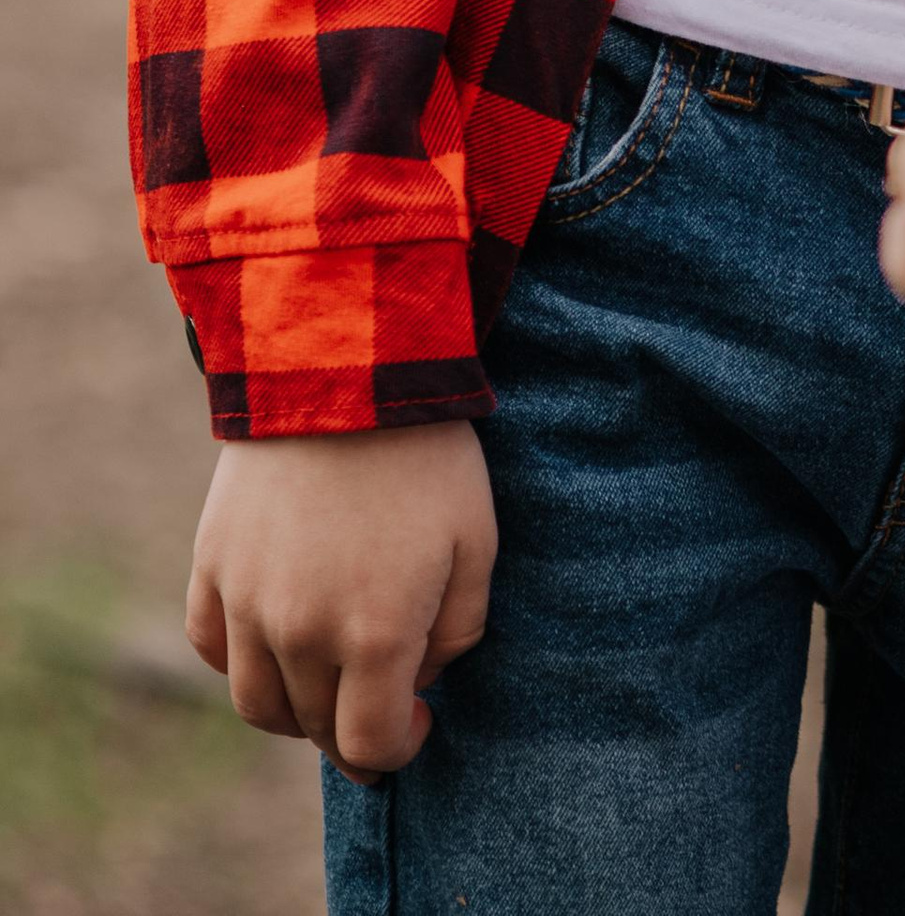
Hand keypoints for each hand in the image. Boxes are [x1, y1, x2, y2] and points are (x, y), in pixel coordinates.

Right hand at [185, 419, 495, 778]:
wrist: (345, 368)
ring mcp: (248, 603)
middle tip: (381, 698)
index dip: (398, 749)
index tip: (418, 723)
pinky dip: (241, 659)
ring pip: (257, 702)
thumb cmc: (427, 455)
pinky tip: (274, 640)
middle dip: (353, 725)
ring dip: (295, 708)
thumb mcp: (479, 541)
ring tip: (327, 679)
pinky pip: (213, 646)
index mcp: (375, 635)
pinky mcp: (211, 565)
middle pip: (316, 726)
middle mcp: (301, 634)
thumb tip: (421, 676)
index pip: (370, 742)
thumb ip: (459, 629)